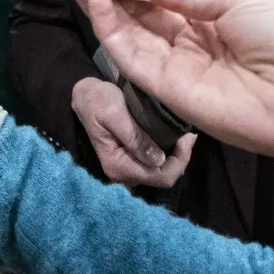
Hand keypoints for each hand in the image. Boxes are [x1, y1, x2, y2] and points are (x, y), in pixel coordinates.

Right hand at [70, 77, 194, 188]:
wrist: (86, 96)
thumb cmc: (98, 101)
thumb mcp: (115, 114)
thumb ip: (135, 138)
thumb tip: (158, 160)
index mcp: (118, 166)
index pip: (160, 177)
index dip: (179, 161)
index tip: (186, 137)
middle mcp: (122, 174)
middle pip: (163, 177)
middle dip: (180, 158)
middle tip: (188, 134)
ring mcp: (127, 169)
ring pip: (162, 172)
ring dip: (175, 156)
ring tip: (183, 134)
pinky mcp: (131, 161)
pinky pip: (156, 165)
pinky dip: (168, 153)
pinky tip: (173, 137)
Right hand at [79, 0, 273, 229]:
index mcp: (214, 19)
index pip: (166, 0)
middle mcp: (192, 44)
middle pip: (145, 20)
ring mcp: (178, 70)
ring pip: (134, 40)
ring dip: (109, 13)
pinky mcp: (168, 93)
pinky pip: (136, 62)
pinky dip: (114, 36)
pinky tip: (100, 8)